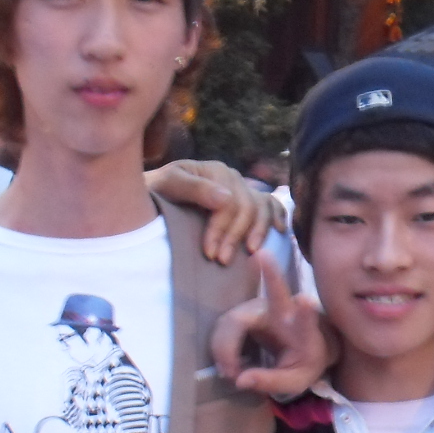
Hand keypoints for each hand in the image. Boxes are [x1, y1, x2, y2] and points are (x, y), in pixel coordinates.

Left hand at [145, 159, 276, 264]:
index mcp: (216, 171)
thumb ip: (193, 188)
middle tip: (222, 261)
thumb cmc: (156, 191)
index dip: (221, 229)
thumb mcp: (168, 184)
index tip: (210, 254)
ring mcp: (242, 188)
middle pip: (246, 208)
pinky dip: (277, 216)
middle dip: (235, 236)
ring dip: (259, 232)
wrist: (153, 193)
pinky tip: (279, 232)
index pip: (229, 202)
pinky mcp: (246, 199)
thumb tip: (227, 198)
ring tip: (250, 254)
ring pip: (261, 208)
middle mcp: (233, 177)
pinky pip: (270, 205)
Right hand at [210, 250, 334, 395]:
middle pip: (275, 293)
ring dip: (224, 348)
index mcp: (303, 332)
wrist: (304, 347)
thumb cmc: (303, 362)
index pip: (307, 322)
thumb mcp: (295, 381)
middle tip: (263, 255)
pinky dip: (220, 348)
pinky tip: (227, 365)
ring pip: (234, 320)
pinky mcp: (245, 313)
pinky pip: (223, 327)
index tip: (306, 298)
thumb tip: (240, 380)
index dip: (306, 312)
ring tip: (230, 373)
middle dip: (271, 273)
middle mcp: (283, 313)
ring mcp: (262, 309)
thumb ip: (271, 382)